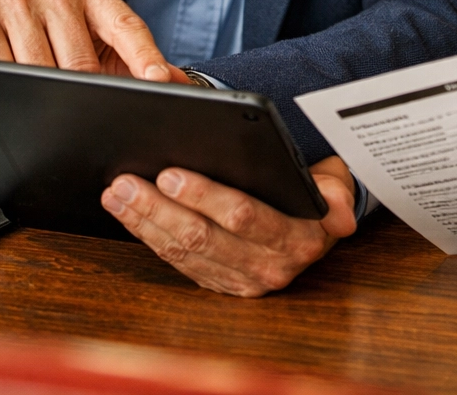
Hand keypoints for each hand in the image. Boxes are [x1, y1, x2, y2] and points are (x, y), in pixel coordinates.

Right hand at [0, 0, 191, 83]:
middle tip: (88, 113)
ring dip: (45, 96)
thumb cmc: (44, 25)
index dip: (145, 58)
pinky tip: (11, 89)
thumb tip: (175, 83)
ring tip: (44, 99)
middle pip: (81, 63)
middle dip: (86, 95)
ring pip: (41, 72)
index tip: (157, 84)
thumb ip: (133, 58)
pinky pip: (2, 71)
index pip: (127, 27)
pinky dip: (11, 91)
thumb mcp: (91, 34)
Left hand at [100, 155, 359, 295]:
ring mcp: (240, 279)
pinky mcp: (218, 283)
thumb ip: (337, 194)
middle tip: (128, 181)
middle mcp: (267, 267)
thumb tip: (339, 215)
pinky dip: (146, 233)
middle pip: (202, 236)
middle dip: (160, 208)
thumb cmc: (316, 195)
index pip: (243, 216)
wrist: (315, 230)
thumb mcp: (337, 185)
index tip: (171, 174)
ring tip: (117, 191)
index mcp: (296, 240)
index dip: (204, 197)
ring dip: (145, 220)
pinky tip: (126, 210)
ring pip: (182, 251)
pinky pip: (176, 261)